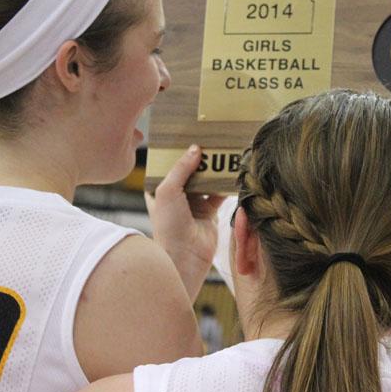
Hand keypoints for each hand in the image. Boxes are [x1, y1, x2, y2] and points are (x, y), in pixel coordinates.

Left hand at [146, 145, 225, 267]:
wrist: (185, 256)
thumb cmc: (168, 226)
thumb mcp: (168, 191)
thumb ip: (181, 168)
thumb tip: (196, 149)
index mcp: (158, 190)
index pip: (168, 165)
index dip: (177, 152)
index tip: (189, 135)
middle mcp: (175, 195)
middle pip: (189, 170)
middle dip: (199, 158)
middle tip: (211, 140)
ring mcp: (193, 203)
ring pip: (206, 180)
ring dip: (214, 170)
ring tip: (223, 152)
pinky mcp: (209, 212)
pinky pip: (219, 193)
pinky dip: (226, 184)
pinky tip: (232, 173)